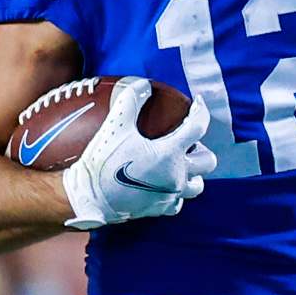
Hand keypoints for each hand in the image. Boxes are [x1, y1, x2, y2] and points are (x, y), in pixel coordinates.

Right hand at [60, 84, 214, 229]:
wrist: (88, 199)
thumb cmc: (102, 163)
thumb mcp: (114, 126)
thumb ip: (130, 101)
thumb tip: (142, 85)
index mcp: (170, 153)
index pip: (198, 126)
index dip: (201, 111)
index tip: (197, 104)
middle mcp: (176, 176)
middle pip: (207, 161)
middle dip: (200, 150)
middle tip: (185, 143)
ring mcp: (169, 195)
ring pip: (195, 186)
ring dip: (192, 174)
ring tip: (179, 166)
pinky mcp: (158, 210)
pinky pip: (176, 203)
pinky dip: (174, 193)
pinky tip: (162, 186)